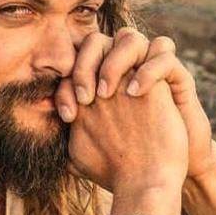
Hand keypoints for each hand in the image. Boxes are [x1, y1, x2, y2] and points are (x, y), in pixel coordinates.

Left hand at [55, 28, 215, 179]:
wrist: (160, 176)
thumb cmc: (122, 165)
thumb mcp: (85, 151)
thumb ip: (65, 134)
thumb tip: (40, 132)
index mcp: (97, 82)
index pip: (74, 62)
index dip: (66, 84)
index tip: (66, 116)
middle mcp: (120, 70)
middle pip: (97, 40)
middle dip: (86, 64)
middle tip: (86, 98)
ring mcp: (146, 70)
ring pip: (130, 37)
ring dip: (115, 60)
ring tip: (109, 93)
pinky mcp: (175, 77)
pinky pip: (164, 54)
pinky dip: (148, 69)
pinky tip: (135, 94)